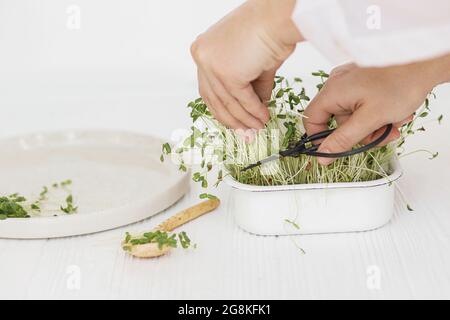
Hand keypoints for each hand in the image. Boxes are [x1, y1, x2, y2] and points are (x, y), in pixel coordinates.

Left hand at [191, 0, 301, 129]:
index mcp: (204, 50)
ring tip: (258, 127)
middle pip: (214, 99)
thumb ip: (249, 86)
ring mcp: (212, 65)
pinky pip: (242, 100)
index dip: (222, 108)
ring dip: (245, 119)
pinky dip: (254, 111)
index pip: (208, 88)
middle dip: (232, 119)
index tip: (234, 121)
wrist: (279, 17)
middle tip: (245, 132)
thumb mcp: (251, 62)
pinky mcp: (227, 74)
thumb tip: (254, 108)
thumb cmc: (269, 29)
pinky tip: (263, 117)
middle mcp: (203, 56)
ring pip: (228, 103)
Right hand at [304, 60, 448, 164]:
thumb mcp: (370, 119)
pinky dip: (377, 113)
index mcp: (332, 91)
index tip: (338, 150)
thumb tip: (323, 156)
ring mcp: (351, 80)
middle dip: (361, 133)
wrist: (427, 60)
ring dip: (374, 125)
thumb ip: (343, 140)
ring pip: (354, 115)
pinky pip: (362, 105)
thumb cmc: (401, 84)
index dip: (321, 139)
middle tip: (383, 135)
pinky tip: (394, 113)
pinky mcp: (363, 80)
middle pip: (338, 121)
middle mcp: (337, 83)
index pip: (311, 119)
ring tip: (395, 122)